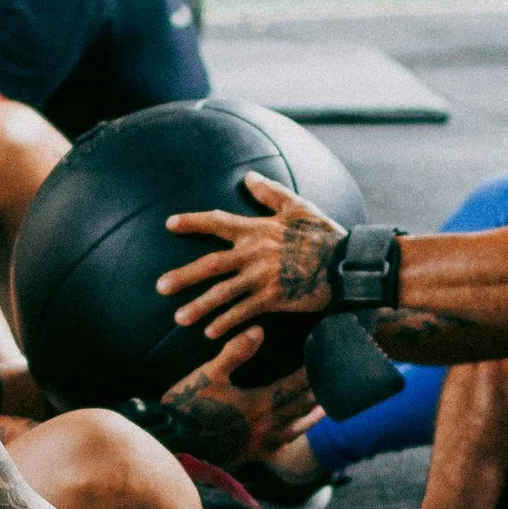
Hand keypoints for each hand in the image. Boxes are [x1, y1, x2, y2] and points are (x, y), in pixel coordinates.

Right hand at [156, 321, 320, 464]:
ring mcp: (258, 445)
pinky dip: (288, 442)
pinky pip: (277, 450)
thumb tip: (259, 330)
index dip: (307, 374)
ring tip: (320, 410)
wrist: (172, 440)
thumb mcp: (208, 373)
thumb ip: (236, 352)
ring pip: (294, 431)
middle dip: (314, 395)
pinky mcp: (248, 456)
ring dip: (309, 419)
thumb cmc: (188, 405)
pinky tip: (289, 439)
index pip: (293, 387)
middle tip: (327, 384)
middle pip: (298, 409)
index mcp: (259, 404)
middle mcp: (265, 427)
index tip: (318, 362)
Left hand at [159, 175, 342, 337]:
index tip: (169, 224)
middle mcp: (254, 253)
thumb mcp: (298, 206)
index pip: (217, 222)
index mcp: (257, 229)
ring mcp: (262, 277)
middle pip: (210, 264)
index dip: (192, 222)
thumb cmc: (324, 233)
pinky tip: (210, 332)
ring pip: (222, 293)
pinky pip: (244, 312)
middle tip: (160, 287)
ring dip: (199, 306)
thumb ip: (270, 193)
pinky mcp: (274, 298)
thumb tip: (248, 176)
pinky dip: (226, 322)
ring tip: (178, 318)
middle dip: (183, 276)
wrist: (347, 262)